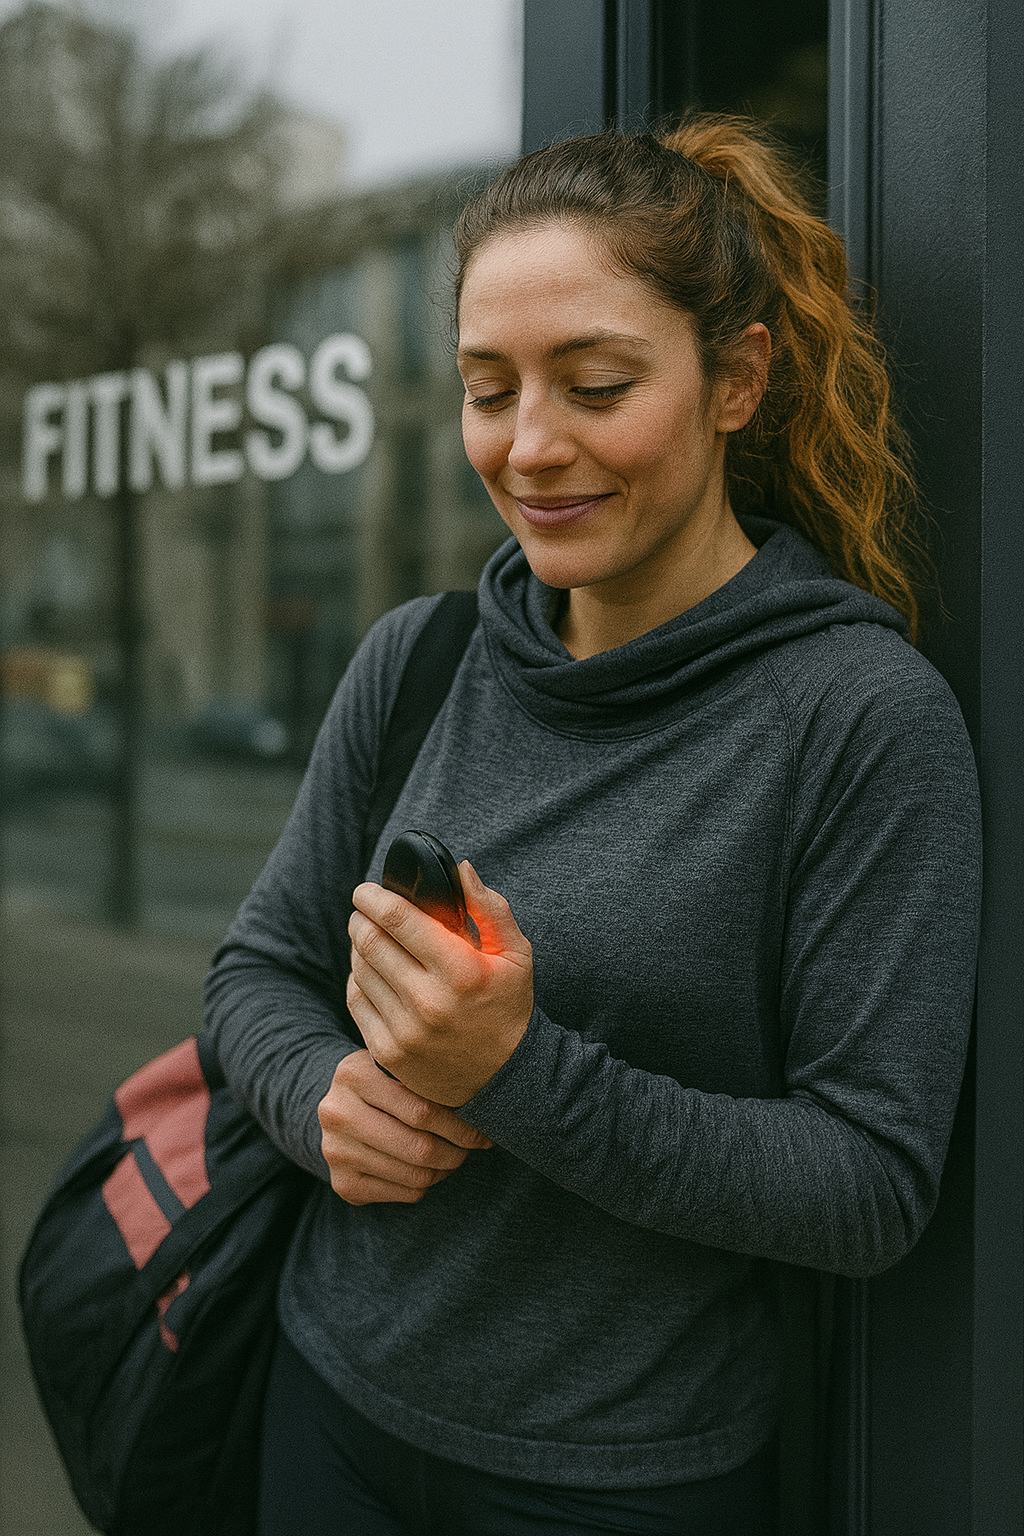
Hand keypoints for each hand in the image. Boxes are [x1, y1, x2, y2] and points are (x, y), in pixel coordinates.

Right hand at [317, 1048, 492, 1204]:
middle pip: (421, 1148)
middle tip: (476, 1144)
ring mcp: (336, 1152)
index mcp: (354, 1074)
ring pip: (416, 1176)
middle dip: (459, 1151)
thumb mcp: (397, 1067)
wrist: (341, 1109)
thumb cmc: (385, 1084)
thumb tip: (487, 1102)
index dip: (461, 1126)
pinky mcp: (344, 1184)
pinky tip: (431, 1168)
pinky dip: (427, 1185)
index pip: (423, 1111)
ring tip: (455, 1154)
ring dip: (446, 1169)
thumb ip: (428, 1077)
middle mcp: (337, 1113)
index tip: (483, 1129)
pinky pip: (406, 1193)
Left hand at [347, 860, 533, 1104]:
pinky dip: (357, 979)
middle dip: (361, 918)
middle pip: (371, 942)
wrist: (506, 1078)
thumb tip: (460, 869)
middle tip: (363, 910)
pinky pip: (356, 1002)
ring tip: (368, 939)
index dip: (374, 898)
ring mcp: (405, 1030)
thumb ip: (490, 909)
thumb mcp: (515, 955)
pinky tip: (369, 971)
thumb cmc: (508, 1006)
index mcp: (462, 971)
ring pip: (360, 970)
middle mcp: (429, 1001)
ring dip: (358, 947)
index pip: (398, 920)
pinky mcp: (388, 1052)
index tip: (366, 889)